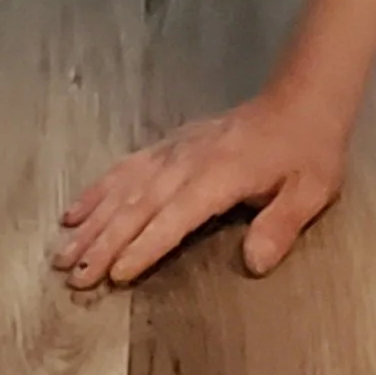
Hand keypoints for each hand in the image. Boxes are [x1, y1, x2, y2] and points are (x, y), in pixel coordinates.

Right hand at [54, 86, 349, 289]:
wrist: (302, 99)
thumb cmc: (308, 150)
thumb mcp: (311, 191)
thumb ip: (280, 226)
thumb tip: (254, 263)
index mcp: (221, 176)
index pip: (175, 216)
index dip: (145, 245)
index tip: (116, 274)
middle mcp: (189, 162)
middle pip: (139, 205)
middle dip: (104, 242)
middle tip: (73, 275)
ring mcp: (175, 151)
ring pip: (124, 187)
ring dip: (93, 220)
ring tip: (64, 250)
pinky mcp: (171, 145)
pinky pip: (127, 167)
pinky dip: (98, 189)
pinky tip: (77, 210)